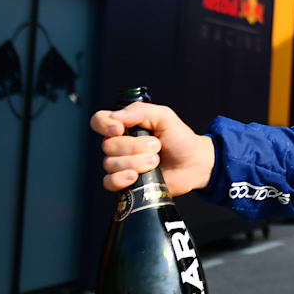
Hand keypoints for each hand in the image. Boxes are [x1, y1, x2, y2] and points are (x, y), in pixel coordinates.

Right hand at [89, 102, 215, 196]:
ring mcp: (121, 164)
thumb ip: (140, 111)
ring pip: (110, 164)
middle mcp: (120, 145)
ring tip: (155, 161)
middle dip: (135, 147)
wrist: (194, 163)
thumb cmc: (180, 139)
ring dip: (136, 162)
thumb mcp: (164, 117)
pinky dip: (120, 179)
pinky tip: (135, 176)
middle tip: (156, 147)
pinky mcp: (125, 182)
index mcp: (126, 126)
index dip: (105, 125)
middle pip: (108, 145)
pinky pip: (109, 182)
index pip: (99, 120)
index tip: (120, 129)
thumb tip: (116, 116)